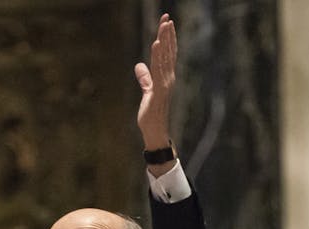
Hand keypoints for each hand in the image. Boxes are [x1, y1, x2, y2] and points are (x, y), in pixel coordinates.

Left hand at [134, 15, 177, 153]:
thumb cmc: (151, 114)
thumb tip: (139, 66)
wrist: (155, 131)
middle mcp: (169, 78)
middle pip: (169, 52)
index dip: (168, 38)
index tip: (167, 23)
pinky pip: (158, 69)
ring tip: (164, 25)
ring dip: (165, 40)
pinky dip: (157, 56)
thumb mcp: (146, 92)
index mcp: (166, 77)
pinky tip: (156, 44)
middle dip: (168, 34)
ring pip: (165, 57)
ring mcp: (166, 84)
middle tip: (167, 17)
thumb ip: (144, 79)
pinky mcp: (159, 90)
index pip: (168, 54)